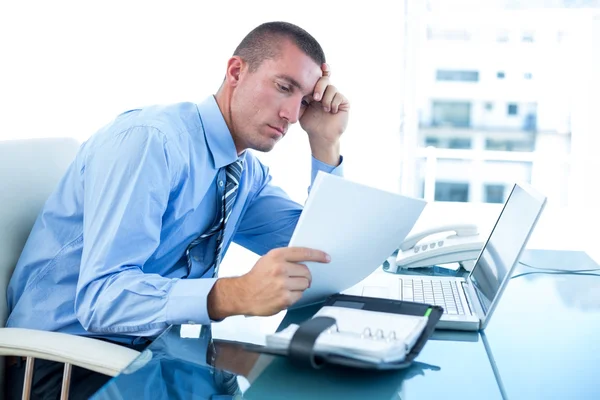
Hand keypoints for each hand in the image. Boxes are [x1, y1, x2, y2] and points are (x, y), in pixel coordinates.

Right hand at [207, 247, 329, 318]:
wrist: (243, 294)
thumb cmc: (256, 277)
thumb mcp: (268, 260)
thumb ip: (286, 258)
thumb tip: (305, 259)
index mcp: (276, 256)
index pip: (303, 252)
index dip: (317, 255)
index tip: (326, 258)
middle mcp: (280, 269)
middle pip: (306, 271)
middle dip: (304, 276)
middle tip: (295, 279)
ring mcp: (282, 284)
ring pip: (305, 284)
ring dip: (299, 286)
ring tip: (286, 287)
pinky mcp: (284, 298)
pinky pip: (300, 296)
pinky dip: (294, 296)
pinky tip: (284, 294)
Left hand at [299, 63, 349, 164]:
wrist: (320, 136)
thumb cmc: (310, 123)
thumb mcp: (300, 110)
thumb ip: (298, 99)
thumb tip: (294, 89)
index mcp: (317, 91)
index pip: (319, 77)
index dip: (322, 70)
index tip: (322, 64)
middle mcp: (327, 92)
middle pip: (325, 79)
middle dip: (319, 86)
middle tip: (315, 98)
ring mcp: (336, 96)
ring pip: (332, 88)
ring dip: (326, 99)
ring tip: (324, 109)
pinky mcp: (343, 102)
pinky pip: (339, 97)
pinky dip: (333, 104)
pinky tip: (331, 111)